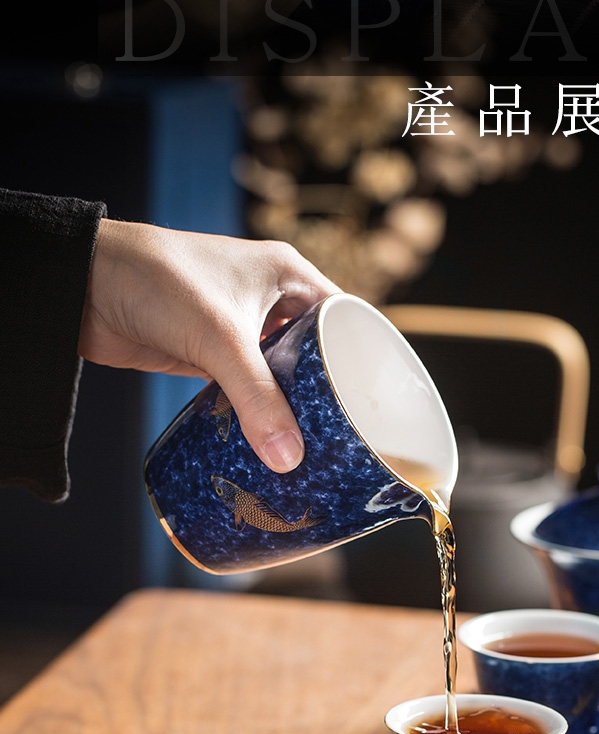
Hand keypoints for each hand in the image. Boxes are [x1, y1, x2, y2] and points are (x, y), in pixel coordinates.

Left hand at [79, 219, 338, 471]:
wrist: (83, 284)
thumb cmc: (160, 282)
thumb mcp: (221, 341)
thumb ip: (257, 400)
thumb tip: (288, 459)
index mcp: (288, 274)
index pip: (344, 317)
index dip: (363, 355)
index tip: (380, 400)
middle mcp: (268, 298)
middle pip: (314, 351)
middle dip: (326, 391)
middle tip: (349, 435)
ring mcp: (236, 328)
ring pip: (277, 373)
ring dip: (288, 406)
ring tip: (314, 447)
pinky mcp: (206, 354)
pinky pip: (243, 388)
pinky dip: (253, 411)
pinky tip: (267, 441)